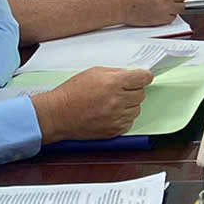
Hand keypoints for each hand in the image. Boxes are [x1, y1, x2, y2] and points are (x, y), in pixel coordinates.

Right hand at [35, 65, 149, 138]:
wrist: (58, 114)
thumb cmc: (72, 92)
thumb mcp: (94, 72)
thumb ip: (116, 73)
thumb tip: (131, 75)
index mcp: (113, 83)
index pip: (143, 78)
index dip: (144, 76)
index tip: (144, 77)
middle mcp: (117, 101)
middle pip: (141, 94)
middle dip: (134, 90)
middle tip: (120, 90)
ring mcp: (116, 117)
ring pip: (137, 109)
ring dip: (129, 105)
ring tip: (112, 102)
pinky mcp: (114, 131)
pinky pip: (129, 122)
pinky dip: (124, 118)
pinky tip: (111, 113)